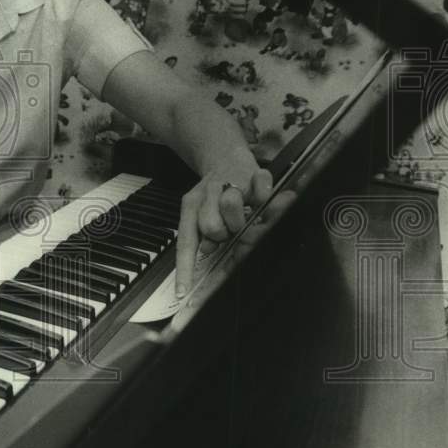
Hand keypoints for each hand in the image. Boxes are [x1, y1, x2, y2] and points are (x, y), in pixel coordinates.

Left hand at [175, 157, 272, 297]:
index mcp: (191, 207)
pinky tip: (261, 195)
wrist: (224, 153)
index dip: (186, 269)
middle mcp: (207, 194)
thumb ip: (201, 235)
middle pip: (212, 227)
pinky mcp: (252, 173)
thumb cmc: (217, 191)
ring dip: (242, 216)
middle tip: (233, 225)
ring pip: (233, 208)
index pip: (187, 243)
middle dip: (224, 232)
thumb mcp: (201, 210)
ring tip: (246, 211)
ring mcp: (230, 182)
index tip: (183, 293)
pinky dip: (264, 193)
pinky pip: (262, 189)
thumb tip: (206, 250)